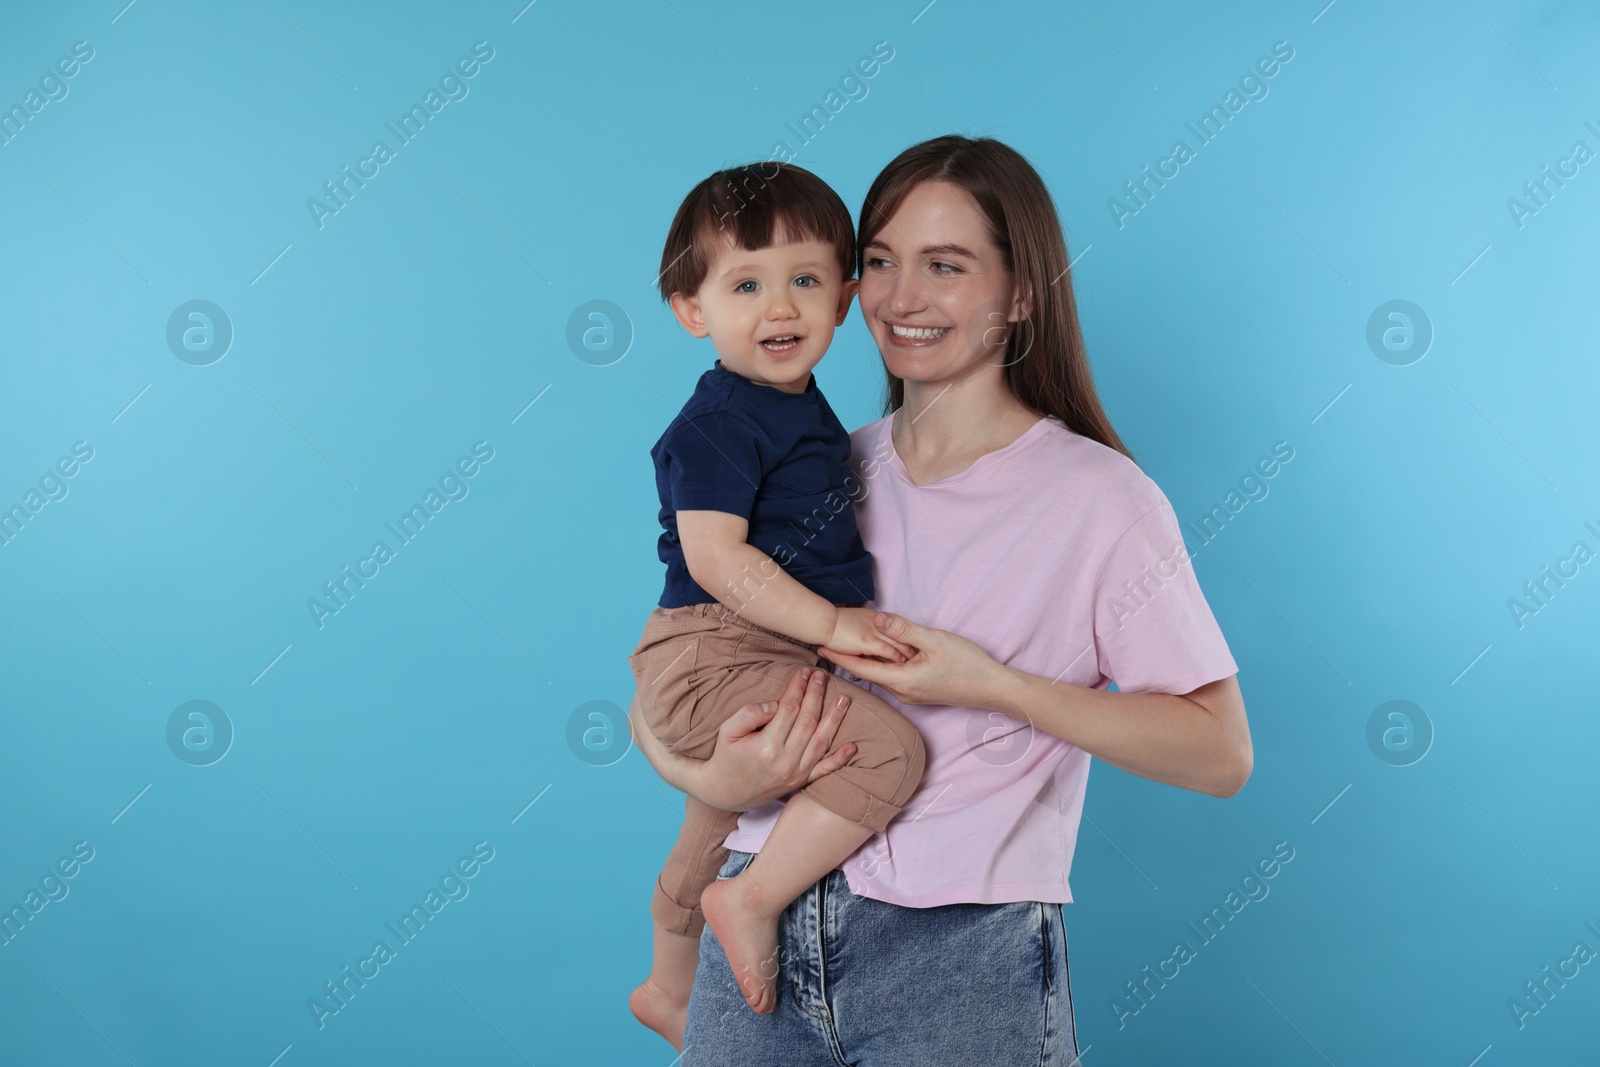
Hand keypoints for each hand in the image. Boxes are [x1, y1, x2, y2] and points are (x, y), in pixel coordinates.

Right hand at [630, 666, 857, 811]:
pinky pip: (825, 770)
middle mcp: (785, 761)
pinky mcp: (801, 782)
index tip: (803, 672)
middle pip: (808, 721)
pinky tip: (853, 746)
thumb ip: (748, 714)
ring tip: (844, 698)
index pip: (789, 709)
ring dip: (835, 719)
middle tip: (822, 676)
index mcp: (766, 746)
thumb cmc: (725, 756)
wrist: (724, 792)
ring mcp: (795, 773)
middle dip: (816, 695)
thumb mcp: (726, 731)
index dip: (798, 688)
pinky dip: (840, 759)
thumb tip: (774, 704)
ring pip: (821, 742)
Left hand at [820, 611, 1012, 709]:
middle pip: (868, 672)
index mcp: (901, 680)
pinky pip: (895, 676)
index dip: (837, 656)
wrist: (993, 687)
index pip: (859, 668)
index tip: (817, 647)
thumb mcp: (934, 640)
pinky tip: (883, 652)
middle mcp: (901, 692)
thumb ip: (903, 630)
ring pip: (882, 674)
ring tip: (848, 644)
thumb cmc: (967, 664)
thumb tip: (876, 618)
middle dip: (848, 656)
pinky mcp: (920, 691)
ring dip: (868, 659)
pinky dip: (884, 663)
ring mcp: (911, 694)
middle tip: (826, 641)